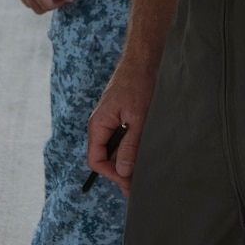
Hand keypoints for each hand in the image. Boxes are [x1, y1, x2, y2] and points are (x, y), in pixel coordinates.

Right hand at [85, 58, 154, 197]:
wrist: (144, 60)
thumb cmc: (139, 84)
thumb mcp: (137, 118)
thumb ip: (129, 146)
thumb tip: (123, 172)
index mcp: (98, 126)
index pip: (96, 160)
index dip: (112, 174)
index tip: (130, 181)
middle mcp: (101, 126)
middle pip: (106, 157)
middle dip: (122, 171)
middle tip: (142, 184)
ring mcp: (111, 121)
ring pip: (116, 149)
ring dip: (129, 159)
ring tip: (147, 170)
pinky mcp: (122, 117)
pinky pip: (123, 139)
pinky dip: (133, 148)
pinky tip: (147, 153)